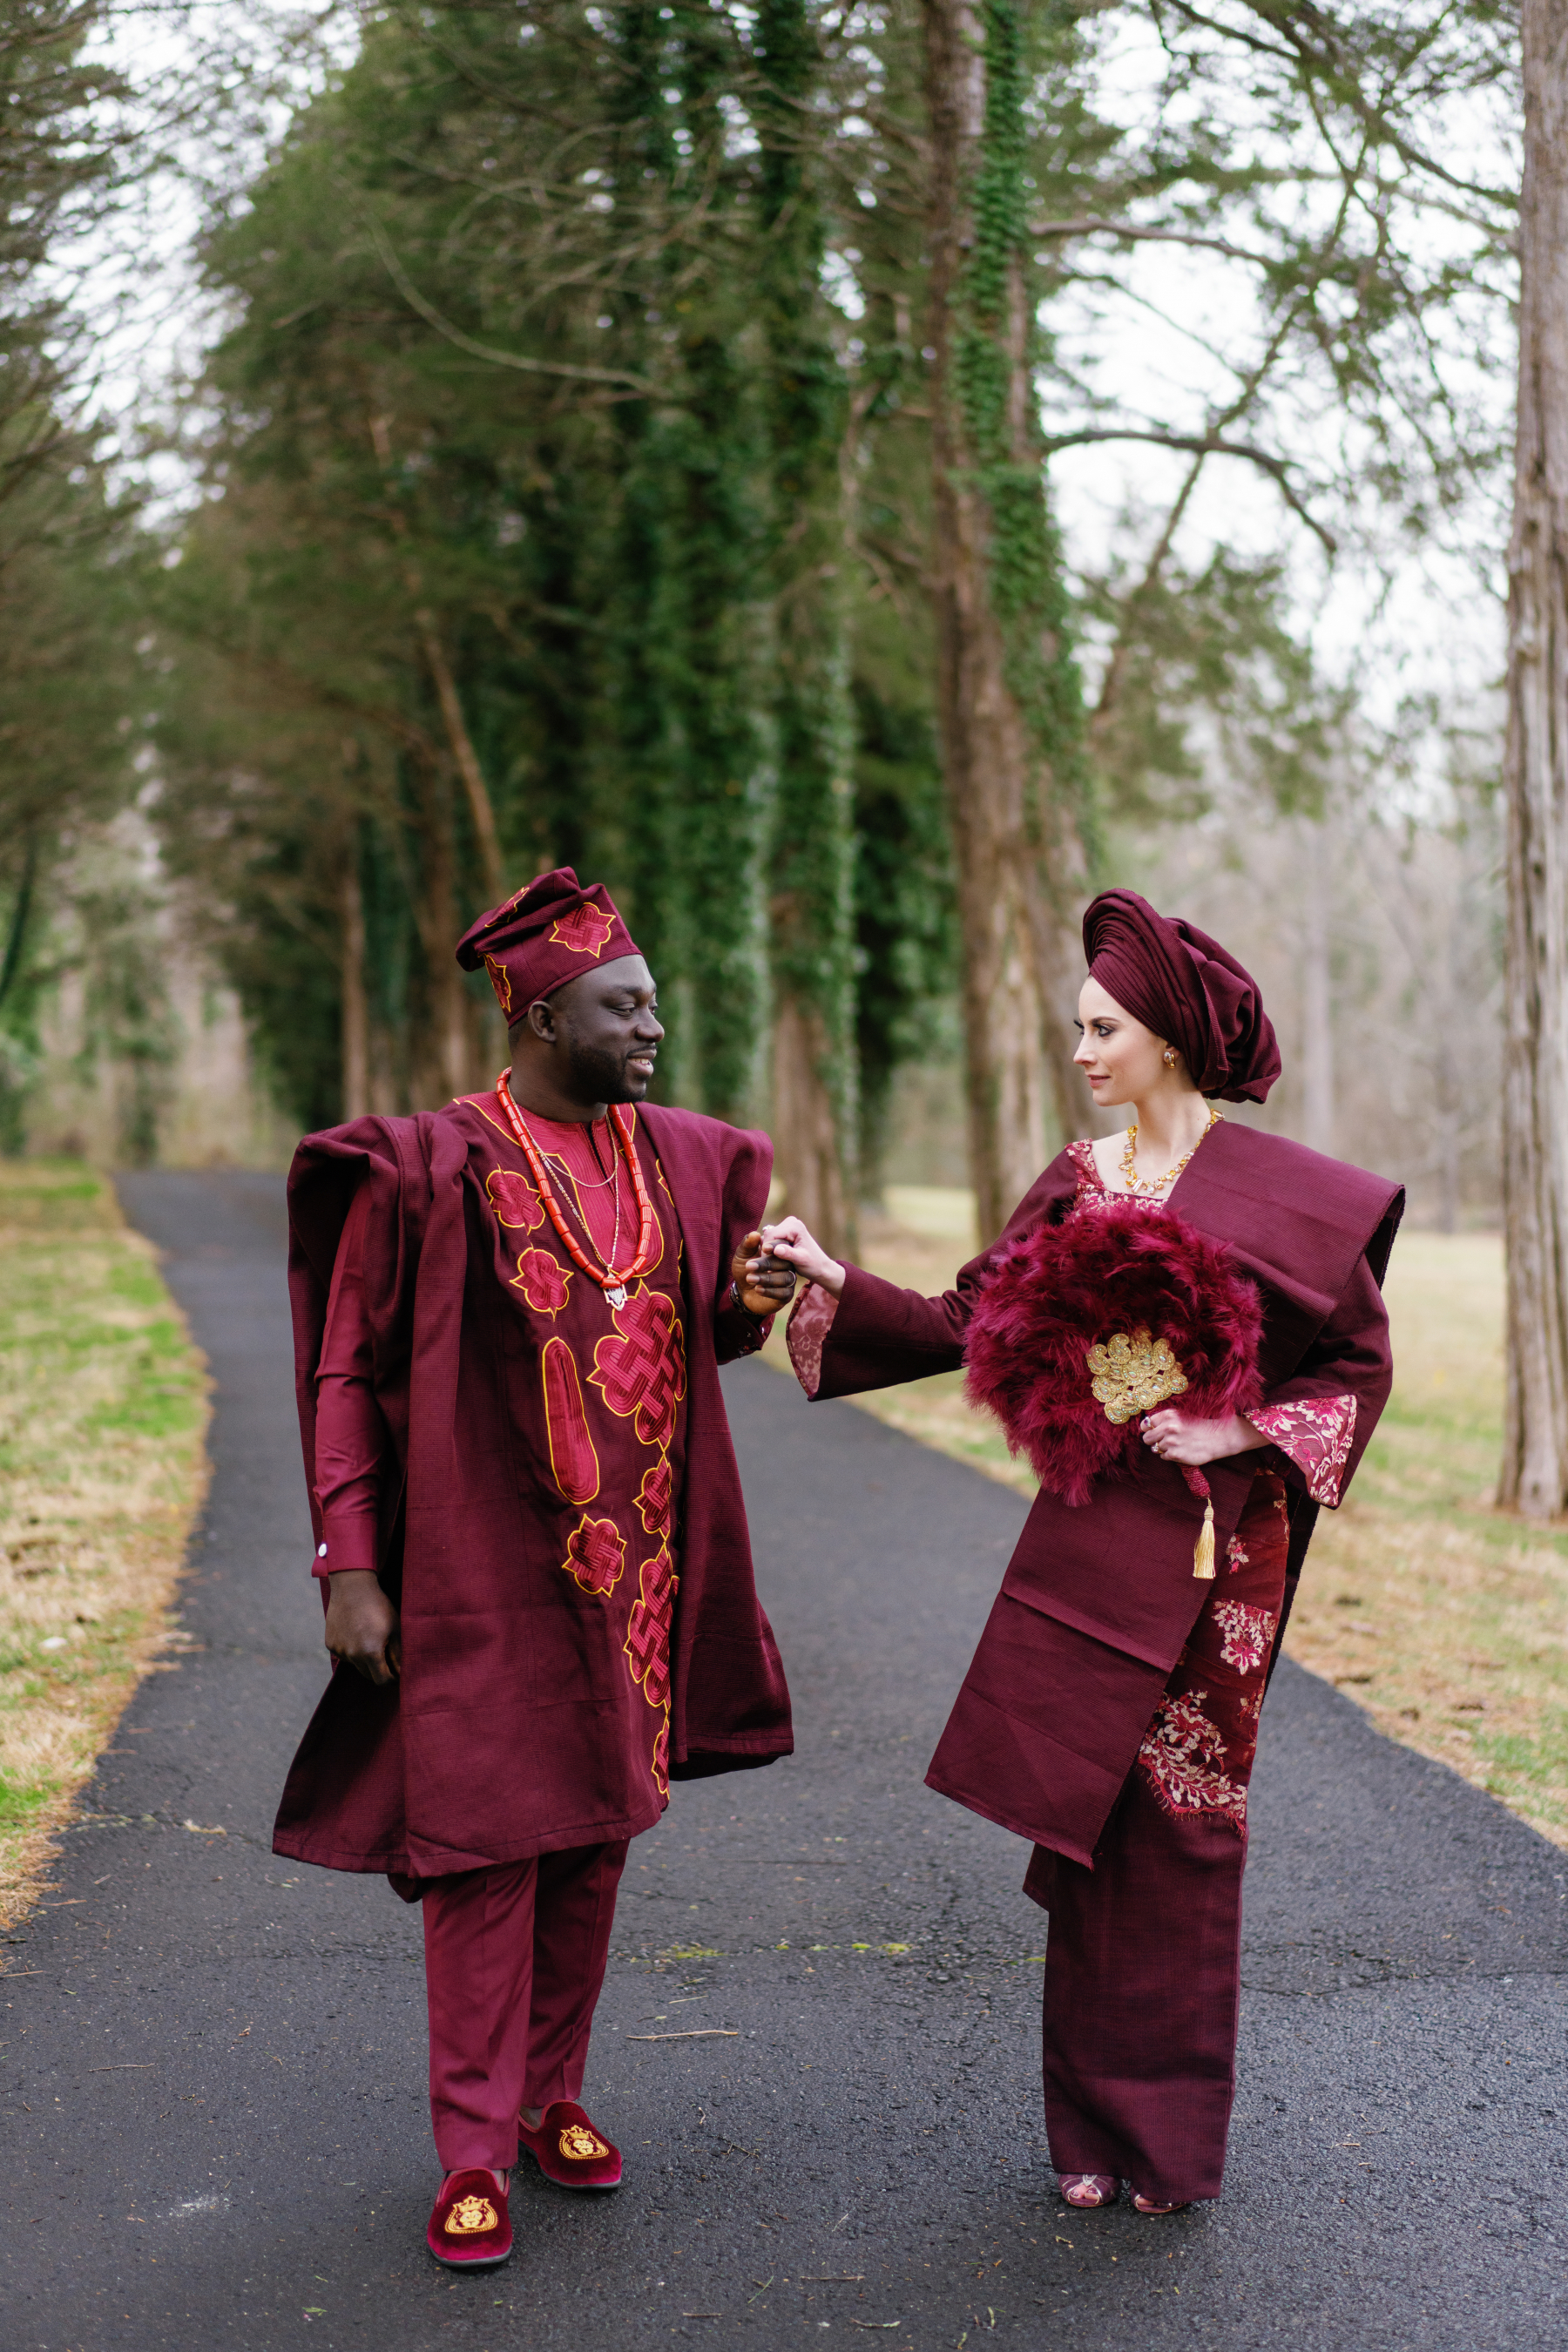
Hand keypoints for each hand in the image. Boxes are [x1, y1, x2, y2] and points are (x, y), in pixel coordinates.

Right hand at [324, 1569, 400, 1683]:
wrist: (352, 1587)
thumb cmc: (379, 1606)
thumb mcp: (394, 1629)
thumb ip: (398, 1654)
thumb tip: (402, 1672)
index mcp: (371, 1653)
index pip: (382, 1681)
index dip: (391, 1679)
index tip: (397, 1674)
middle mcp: (352, 1655)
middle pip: (368, 1675)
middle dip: (379, 1670)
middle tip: (387, 1657)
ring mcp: (339, 1650)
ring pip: (356, 1665)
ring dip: (364, 1659)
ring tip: (371, 1637)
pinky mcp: (330, 1644)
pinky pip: (345, 1654)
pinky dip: (352, 1650)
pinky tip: (357, 1633)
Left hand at [730, 1230, 797, 1319]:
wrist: (742, 1292)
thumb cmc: (744, 1270)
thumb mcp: (742, 1256)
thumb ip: (747, 1245)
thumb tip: (755, 1234)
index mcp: (778, 1251)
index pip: (783, 1245)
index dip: (774, 1246)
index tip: (763, 1248)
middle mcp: (787, 1264)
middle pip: (785, 1262)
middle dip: (766, 1264)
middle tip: (749, 1266)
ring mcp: (789, 1279)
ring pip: (786, 1277)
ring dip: (767, 1278)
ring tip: (750, 1278)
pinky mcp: (787, 1294)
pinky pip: (784, 1292)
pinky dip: (770, 1291)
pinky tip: (758, 1289)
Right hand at [758, 1216, 846, 1296]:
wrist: (821, 1267)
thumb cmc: (813, 1264)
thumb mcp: (801, 1260)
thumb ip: (789, 1254)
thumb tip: (776, 1250)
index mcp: (795, 1226)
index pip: (772, 1235)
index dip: (766, 1249)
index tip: (766, 1263)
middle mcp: (790, 1222)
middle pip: (768, 1236)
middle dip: (767, 1251)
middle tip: (769, 1266)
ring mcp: (787, 1226)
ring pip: (768, 1238)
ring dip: (768, 1251)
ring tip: (773, 1263)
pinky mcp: (784, 1233)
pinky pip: (771, 1240)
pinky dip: (771, 1250)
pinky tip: (775, 1260)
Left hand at [1140, 1408, 1268, 1467]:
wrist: (1219, 1437)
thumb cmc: (1199, 1425)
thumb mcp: (1181, 1415)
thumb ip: (1164, 1419)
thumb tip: (1146, 1427)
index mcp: (1169, 1415)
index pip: (1145, 1424)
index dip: (1149, 1429)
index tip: (1154, 1432)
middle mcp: (1168, 1427)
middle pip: (1146, 1438)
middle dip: (1153, 1440)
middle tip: (1164, 1441)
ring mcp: (1171, 1442)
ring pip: (1155, 1449)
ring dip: (1163, 1448)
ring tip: (1177, 1445)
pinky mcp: (1176, 1454)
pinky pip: (1164, 1457)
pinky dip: (1170, 1456)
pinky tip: (1181, 1450)